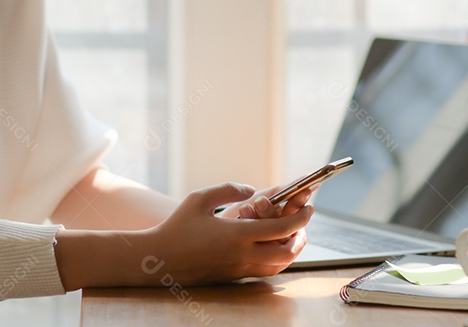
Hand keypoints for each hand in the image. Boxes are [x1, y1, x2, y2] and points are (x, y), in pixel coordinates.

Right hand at [135, 182, 312, 283]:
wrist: (158, 260)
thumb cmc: (177, 226)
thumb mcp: (200, 198)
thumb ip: (229, 190)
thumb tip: (252, 190)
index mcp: (237, 234)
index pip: (281, 228)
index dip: (301, 218)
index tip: (309, 208)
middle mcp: (242, 255)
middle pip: (287, 251)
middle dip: (301, 236)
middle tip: (303, 223)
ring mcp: (239, 270)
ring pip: (278, 266)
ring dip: (290, 250)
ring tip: (290, 234)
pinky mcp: (233, 278)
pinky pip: (264, 272)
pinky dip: (275, 260)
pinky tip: (271, 246)